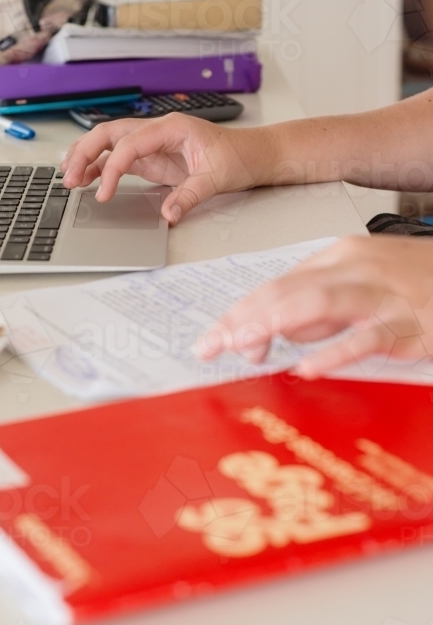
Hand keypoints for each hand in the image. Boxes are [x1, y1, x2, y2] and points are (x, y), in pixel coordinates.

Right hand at [61, 114, 270, 224]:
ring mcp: (152, 144)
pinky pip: (118, 158)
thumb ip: (189, 197)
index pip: (130, 143)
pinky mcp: (151, 158)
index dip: (112, 168)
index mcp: (172, 128)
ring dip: (87, 157)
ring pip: (109, 143)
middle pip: (109, 134)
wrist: (252, 155)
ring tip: (68, 177)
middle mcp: (157, 131)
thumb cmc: (238, 157)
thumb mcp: (216, 179)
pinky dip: (100, 167)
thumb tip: (168, 215)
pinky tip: (85, 180)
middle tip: (69, 178)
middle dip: (85, 153)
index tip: (103, 193)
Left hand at [197, 234, 432, 376]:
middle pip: (286, 290)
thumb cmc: (421, 283)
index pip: (276, 284)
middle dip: (243, 319)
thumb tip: (278, 331)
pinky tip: (308, 366)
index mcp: (340, 258)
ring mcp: (384, 295)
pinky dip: (334, 351)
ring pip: (318, 303)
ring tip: (245, 346)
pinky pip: (366, 337)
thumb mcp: (363, 288)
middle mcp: (356, 268)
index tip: (214, 337)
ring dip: (275, 325)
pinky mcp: (410, 324)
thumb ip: (321, 309)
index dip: (241, 312)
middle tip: (213, 345)